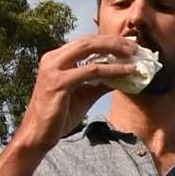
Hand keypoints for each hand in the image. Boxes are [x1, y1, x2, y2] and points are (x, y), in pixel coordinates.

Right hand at [13, 34, 139, 151]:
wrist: (39, 134)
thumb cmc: (60, 115)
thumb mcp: (85, 94)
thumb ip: (101, 83)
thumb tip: (123, 76)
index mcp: (57, 59)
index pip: (85, 42)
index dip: (108, 41)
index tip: (129, 46)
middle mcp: (53, 59)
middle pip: (88, 41)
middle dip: (113, 41)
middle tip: (135, 47)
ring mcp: (54, 69)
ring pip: (89, 49)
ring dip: (114, 50)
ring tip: (134, 55)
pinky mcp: (59, 83)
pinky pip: (91, 71)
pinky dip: (112, 70)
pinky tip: (127, 72)